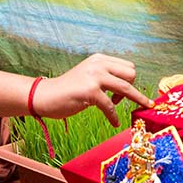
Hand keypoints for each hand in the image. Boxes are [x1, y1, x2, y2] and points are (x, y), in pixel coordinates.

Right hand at [33, 54, 153, 125]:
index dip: (129, 80)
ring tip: (137, 109)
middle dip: (132, 88)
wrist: (44, 96)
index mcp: (99, 59)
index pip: (128, 66)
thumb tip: (128, 85)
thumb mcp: (88, 75)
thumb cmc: (68, 89)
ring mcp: (94, 77)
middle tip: (119, 100)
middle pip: (131, 74)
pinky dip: (114, 117)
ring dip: (135, 100)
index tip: (122, 93)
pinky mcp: (90, 92)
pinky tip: (114, 123)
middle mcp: (98, 64)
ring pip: (126, 88)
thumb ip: (105, 75)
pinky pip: (111, 106)